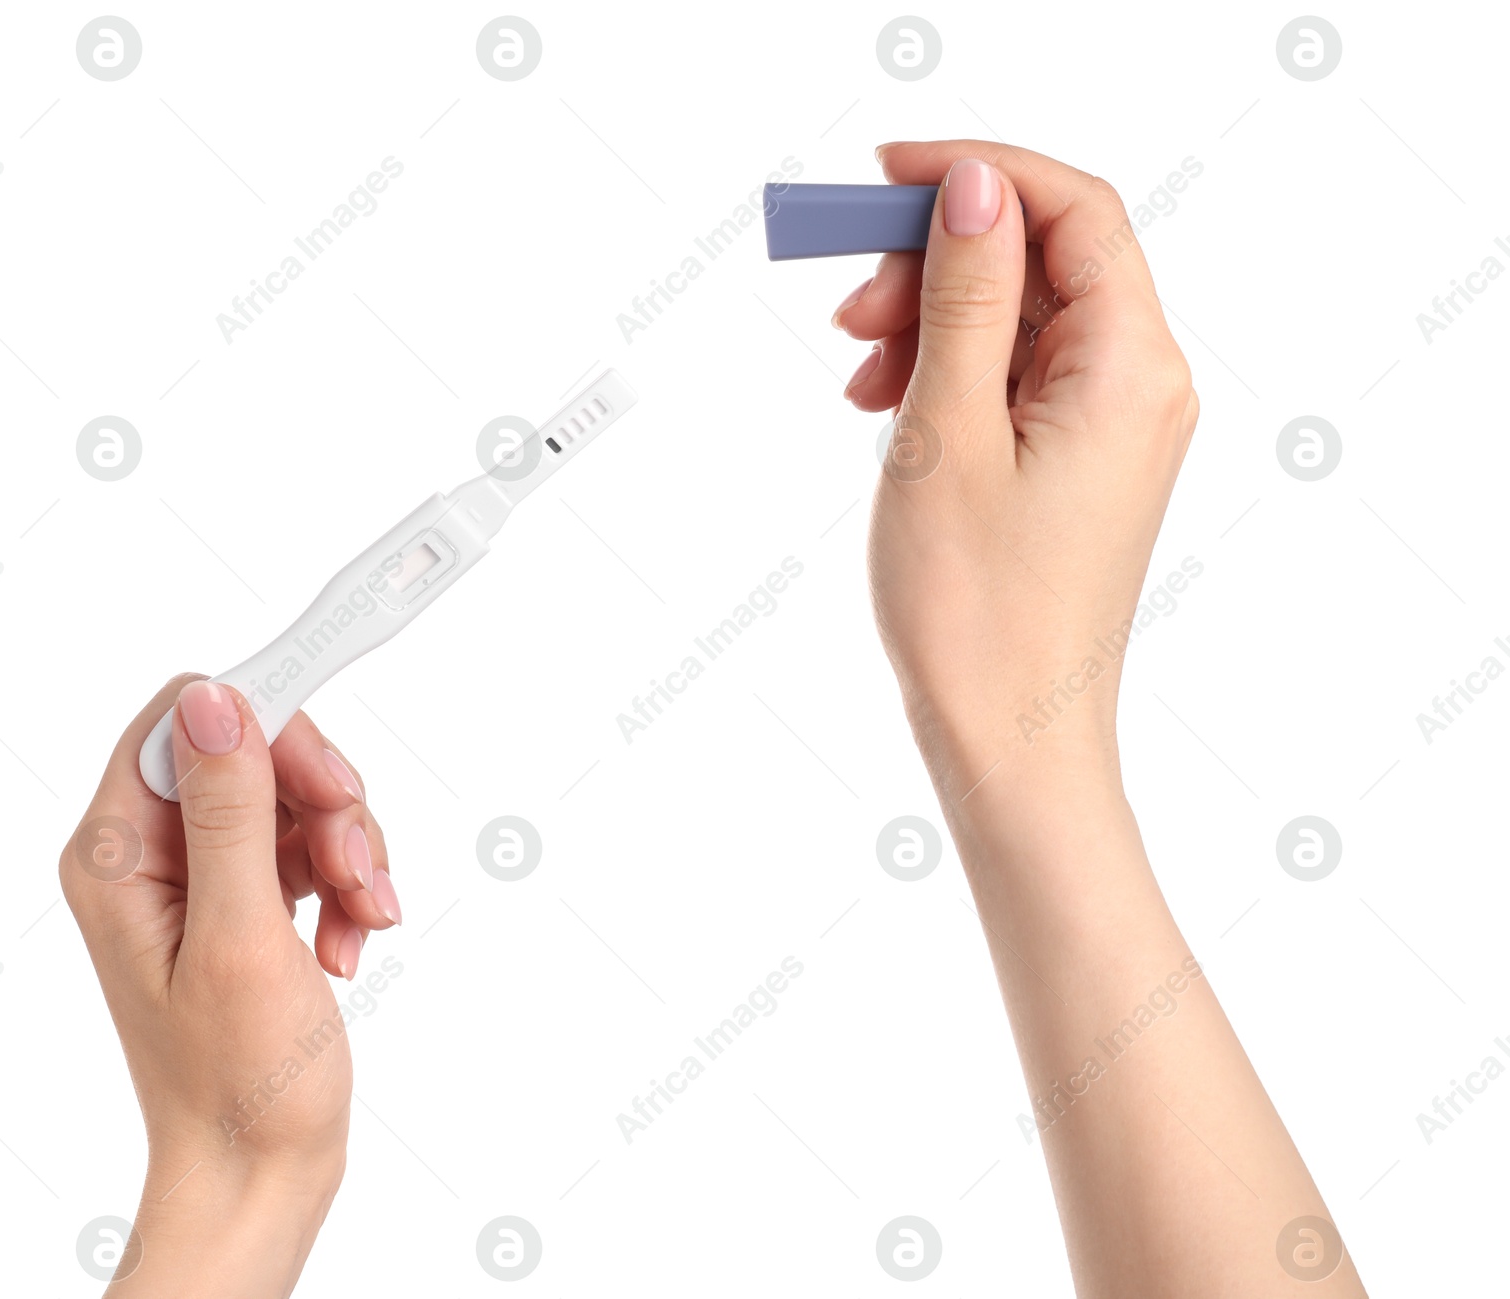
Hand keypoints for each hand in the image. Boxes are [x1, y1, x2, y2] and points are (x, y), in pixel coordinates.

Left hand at [59, 676, 402, 1294]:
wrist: (258, 1169)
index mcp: (118, 854)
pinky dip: (349, 886)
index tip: (336, 770)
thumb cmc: (237, 1080)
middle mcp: (150, 854)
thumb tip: (217, 699)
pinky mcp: (246, 899)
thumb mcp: (239, 936)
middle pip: (255, 754)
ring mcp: (201, 877)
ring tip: (363, 923)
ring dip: (350, 853)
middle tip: (361, 869)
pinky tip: (353, 942)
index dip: (268, 724)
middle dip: (326, 804)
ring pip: (297, 799)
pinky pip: (314, 847)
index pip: (187, 723)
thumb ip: (229, 812)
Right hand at [832, 144, 1362, 1297]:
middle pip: (1044, 261)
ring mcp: (1112, 427)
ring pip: (1020, 319)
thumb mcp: (949, 433)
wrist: (1009, 740)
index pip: (1074, 211)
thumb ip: (965, 298)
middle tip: (850, 297)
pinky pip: (1015, 378)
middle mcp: (1142, 387)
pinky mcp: (1079, 461)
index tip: (888, 175)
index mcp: (1132, 370)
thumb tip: (974, 188)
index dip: (980, 174)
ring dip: (933, 318)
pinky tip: (886, 404)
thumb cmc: (977, 614)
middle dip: (941, 258)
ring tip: (856, 367)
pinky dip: (949, 373)